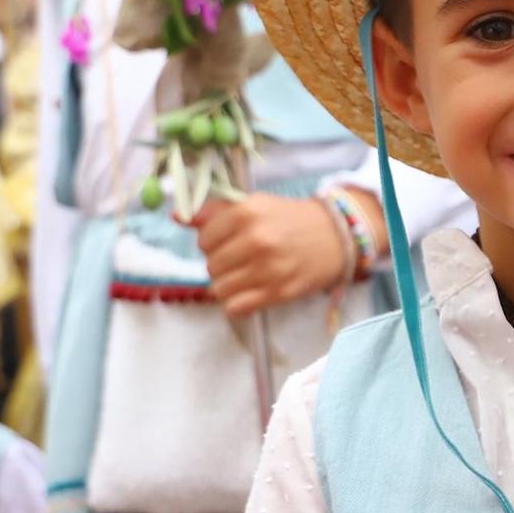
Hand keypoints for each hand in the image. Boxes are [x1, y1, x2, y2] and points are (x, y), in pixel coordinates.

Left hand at [193, 194, 347, 322]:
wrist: (336, 236)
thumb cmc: (291, 219)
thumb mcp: (256, 205)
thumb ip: (215, 211)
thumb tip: (177, 216)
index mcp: (248, 212)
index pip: (204, 239)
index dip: (211, 242)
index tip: (226, 241)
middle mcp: (257, 240)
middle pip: (211, 265)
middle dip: (220, 264)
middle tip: (239, 259)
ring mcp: (269, 269)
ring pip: (219, 289)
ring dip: (227, 285)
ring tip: (244, 275)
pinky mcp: (279, 292)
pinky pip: (235, 307)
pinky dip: (237, 303)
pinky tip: (250, 291)